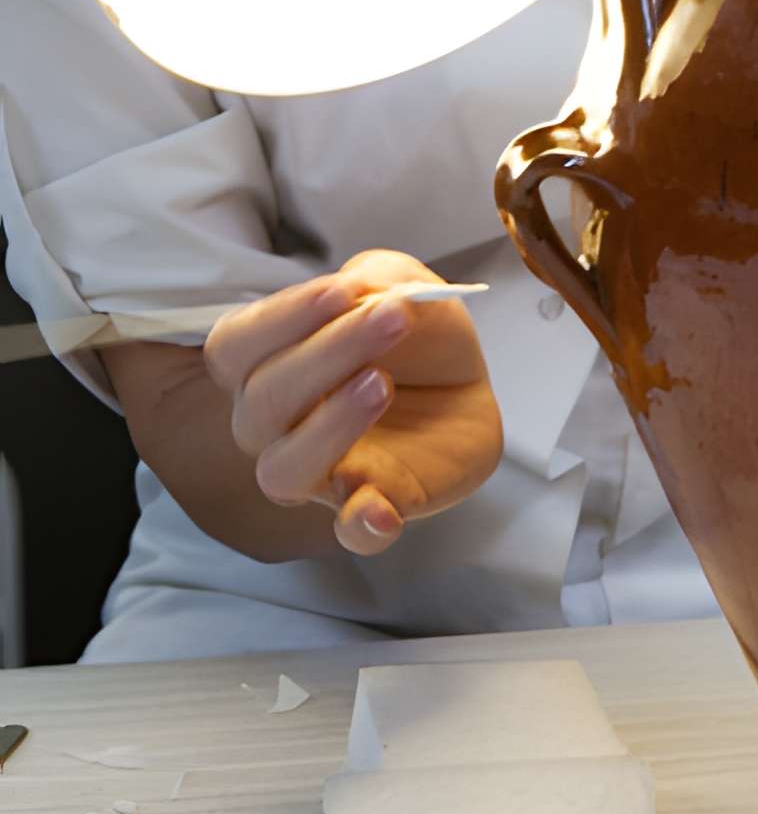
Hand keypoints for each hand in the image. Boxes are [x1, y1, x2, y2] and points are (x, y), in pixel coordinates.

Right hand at [202, 250, 502, 556]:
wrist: (467, 383)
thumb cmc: (412, 333)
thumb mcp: (400, 284)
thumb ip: (374, 279)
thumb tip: (358, 292)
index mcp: (269, 363)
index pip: (234, 347)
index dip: (280, 318)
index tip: (342, 291)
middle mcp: (277, 425)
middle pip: (262, 401)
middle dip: (326, 354)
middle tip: (393, 319)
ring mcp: (322, 472)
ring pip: (284, 471)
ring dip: (330, 425)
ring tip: (383, 383)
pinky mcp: (374, 506)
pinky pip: (352, 534)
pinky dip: (361, 525)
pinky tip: (382, 508)